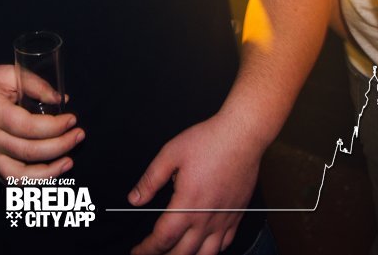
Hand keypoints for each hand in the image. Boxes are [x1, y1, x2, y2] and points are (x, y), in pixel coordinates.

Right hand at [0, 64, 83, 180]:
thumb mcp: (6, 73)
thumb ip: (35, 84)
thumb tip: (61, 101)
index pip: (29, 127)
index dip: (55, 127)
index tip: (72, 119)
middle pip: (29, 152)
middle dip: (60, 146)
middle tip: (78, 135)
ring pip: (20, 177)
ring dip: (49, 173)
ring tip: (69, 161)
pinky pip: (12, 182)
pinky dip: (33, 182)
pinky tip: (50, 171)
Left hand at [128, 112, 262, 254]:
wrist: (242, 135)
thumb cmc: (209, 141)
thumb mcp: (170, 154)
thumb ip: (150, 180)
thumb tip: (135, 199)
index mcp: (187, 204)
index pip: (163, 238)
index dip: (147, 249)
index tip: (137, 250)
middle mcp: (206, 217)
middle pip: (182, 253)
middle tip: (151, 254)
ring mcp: (224, 219)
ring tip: (174, 254)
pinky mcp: (236, 215)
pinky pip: (225, 244)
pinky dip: (211, 251)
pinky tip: (203, 247)